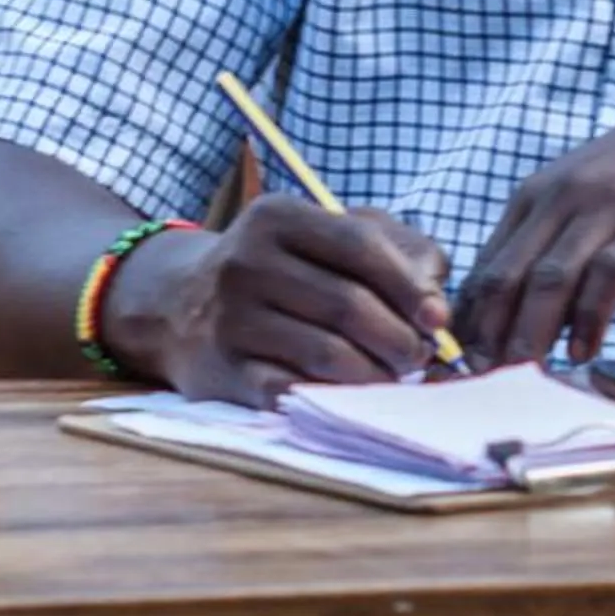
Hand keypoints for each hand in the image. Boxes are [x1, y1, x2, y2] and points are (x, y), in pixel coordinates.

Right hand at [106, 198, 452, 404]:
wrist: (178, 303)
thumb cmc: (279, 270)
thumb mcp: (322, 237)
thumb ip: (392, 251)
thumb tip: (434, 306)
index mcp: (276, 217)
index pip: (359, 246)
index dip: (408, 286)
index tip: (437, 320)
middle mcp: (246, 261)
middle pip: (348, 305)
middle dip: (398, 338)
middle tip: (417, 358)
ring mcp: (229, 318)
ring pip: (327, 355)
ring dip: (374, 375)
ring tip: (390, 378)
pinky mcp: (220, 370)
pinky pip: (291, 391)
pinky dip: (332, 398)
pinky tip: (348, 396)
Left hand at [455, 94, 614, 366]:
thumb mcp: (593, 188)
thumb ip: (555, 235)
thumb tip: (522, 305)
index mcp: (541, 192)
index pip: (487, 264)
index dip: (470, 319)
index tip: (465, 362)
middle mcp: (566, 196)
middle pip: (507, 276)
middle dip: (487, 334)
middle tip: (480, 379)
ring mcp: (611, 209)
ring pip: (549, 281)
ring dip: (529, 334)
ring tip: (521, 373)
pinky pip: (609, 279)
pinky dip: (590, 320)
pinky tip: (584, 351)